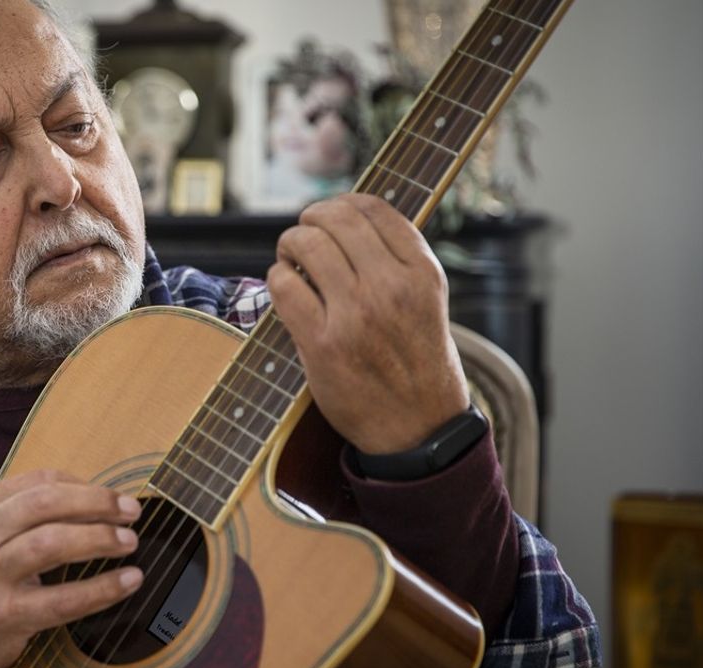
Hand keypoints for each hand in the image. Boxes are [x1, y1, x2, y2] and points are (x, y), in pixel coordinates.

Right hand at [0, 470, 142, 667]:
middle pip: (46, 504)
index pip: (40, 482)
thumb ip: (22, 511)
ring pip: (52, 544)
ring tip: (129, 542)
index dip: (85, 486)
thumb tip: (92, 498)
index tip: (115, 497)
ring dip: (99, 538)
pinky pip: (63, 599)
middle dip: (96, 502)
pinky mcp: (7, 616)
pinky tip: (127, 581)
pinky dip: (102, 588)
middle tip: (131, 512)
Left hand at [266, 194, 468, 453]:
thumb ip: (395, 260)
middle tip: (302, 236)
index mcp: (422, 272)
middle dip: (310, 220)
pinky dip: (277, 278)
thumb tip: (342, 216)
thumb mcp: (425, 300)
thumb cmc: (415, 360)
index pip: (373, 209)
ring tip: (291, 260)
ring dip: (289, 245)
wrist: (418, 428)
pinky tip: (285, 288)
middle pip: (335, 219)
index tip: (328, 216)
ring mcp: (356, 315)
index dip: (341, 203)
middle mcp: (392, 287)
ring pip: (306, 245)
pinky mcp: (323, 343)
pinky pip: (284, 286)